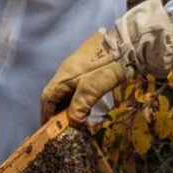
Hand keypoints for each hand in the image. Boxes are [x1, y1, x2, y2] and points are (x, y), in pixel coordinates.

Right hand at [41, 0, 172, 124]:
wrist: (125, 45)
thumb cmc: (105, 68)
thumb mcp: (90, 90)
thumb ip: (78, 108)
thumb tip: (73, 123)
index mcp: (62, 76)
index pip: (47, 97)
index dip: (46, 113)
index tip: (49, 127)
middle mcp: (65, 71)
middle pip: (54, 94)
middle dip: (56, 110)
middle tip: (61, 125)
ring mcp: (75, 68)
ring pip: (65, 90)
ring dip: (66, 105)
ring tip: (73, 118)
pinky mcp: (86, 67)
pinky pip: (74, 85)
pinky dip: (75, 98)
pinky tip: (83, 104)